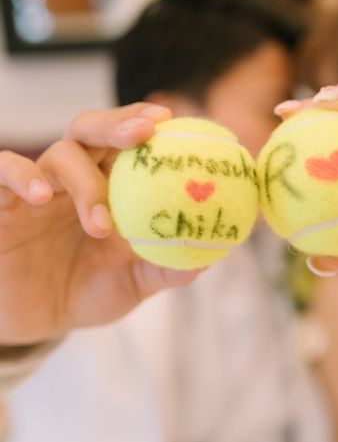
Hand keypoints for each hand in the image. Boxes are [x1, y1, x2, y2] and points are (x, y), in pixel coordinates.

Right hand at [0, 104, 202, 344]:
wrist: (33, 320)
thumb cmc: (85, 290)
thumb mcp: (130, 283)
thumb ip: (164, 268)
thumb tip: (211, 256)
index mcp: (108, 184)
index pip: (128, 143)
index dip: (149, 124)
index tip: (174, 120)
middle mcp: (74, 176)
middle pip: (94, 129)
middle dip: (120, 123)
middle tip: (148, 129)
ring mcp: (37, 187)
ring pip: (60, 154)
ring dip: (85, 180)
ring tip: (101, 222)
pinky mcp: (0, 202)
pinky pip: (2, 170)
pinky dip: (21, 174)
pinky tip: (41, 196)